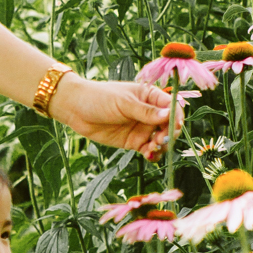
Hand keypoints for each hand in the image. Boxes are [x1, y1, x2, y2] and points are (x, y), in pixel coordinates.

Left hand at [54, 74, 180, 156]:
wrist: (76, 109)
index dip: (176, 116)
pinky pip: (150, 150)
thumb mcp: (124, 103)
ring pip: (162, 140)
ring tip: (152, 148)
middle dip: (169, 134)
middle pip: (169, 126)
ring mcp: (143, 128)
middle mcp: (150, 113)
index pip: (172, 106)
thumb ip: (146, 111)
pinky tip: (149, 155)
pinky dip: (153, 154)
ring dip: (162, 146)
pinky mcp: (134, 142)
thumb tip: (169, 115)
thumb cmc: (100, 98)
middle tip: (160, 140)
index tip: (175, 125)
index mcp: (150, 96)